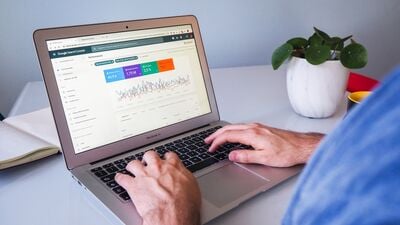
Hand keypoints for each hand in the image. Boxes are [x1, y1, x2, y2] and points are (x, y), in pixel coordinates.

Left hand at [115, 151, 200, 224]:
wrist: (172, 214)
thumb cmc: (185, 204)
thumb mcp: (192, 187)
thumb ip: (185, 177)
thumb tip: (184, 176)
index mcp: (173, 166)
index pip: (169, 155)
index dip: (166, 158)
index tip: (166, 160)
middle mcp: (157, 167)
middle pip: (150, 155)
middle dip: (148, 158)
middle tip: (148, 162)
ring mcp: (144, 175)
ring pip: (134, 163)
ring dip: (133, 166)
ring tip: (132, 168)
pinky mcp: (133, 186)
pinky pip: (122, 178)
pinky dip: (119, 178)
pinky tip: (119, 178)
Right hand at [205, 123, 323, 166]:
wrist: (302, 146)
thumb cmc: (287, 152)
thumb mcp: (264, 158)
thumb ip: (246, 156)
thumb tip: (232, 155)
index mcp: (253, 134)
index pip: (228, 136)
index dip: (217, 142)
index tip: (211, 148)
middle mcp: (254, 128)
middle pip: (229, 128)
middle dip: (216, 134)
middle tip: (207, 141)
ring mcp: (259, 127)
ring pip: (236, 126)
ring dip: (224, 132)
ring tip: (217, 138)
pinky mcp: (263, 128)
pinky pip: (242, 127)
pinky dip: (233, 131)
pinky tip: (233, 135)